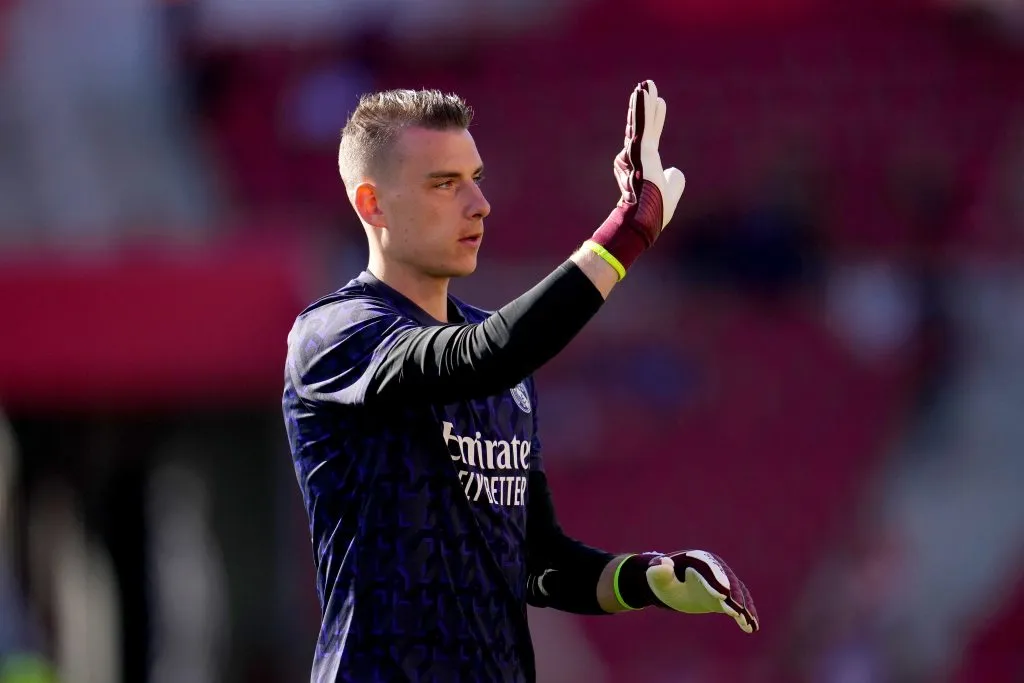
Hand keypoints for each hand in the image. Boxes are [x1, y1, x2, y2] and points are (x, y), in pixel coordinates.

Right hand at [586, 80, 686, 278]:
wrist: (645, 219)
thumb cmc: (656, 210)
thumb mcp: (672, 192)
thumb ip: (675, 180)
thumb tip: (675, 172)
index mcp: (646, 163)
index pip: (651, 135)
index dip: (655, 119)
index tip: (660, 102)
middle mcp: (638, 154)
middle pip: (642, 124)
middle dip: (644, 105)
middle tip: (646, 85)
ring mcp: (637, 151)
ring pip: (641, 121)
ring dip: (642, 102)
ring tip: (645, 84)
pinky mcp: (640, 150)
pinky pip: (642, 124)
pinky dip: (642, 108)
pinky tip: (642, 93)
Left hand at [647, 550, 758, 633]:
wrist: (668, 584)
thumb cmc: (661, 578)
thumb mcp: (656, 575)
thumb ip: (658, 570)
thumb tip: (664, 565)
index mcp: (698, 560)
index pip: (710, 569)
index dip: (716, 581)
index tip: (723, 595)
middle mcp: (714, 569)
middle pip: (728, 581)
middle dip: (733, 595)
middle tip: (737, 610)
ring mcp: (721, 583)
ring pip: (738, 593)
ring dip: (744, 606)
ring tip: (748, 621)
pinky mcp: (724, 597)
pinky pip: (738, 604)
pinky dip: (745, 614)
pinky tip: (751, 628)